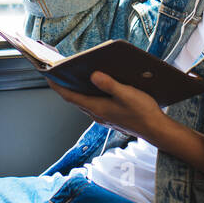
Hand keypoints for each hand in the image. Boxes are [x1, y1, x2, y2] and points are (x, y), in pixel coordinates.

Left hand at [44, 70, 166, 140]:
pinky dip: (89, 94)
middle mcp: (97, 113)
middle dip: (65, 86)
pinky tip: (95, 86)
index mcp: (97, 108)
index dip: (57, 86)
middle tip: (58, 72)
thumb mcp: (127, 94)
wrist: (156, 130)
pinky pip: (93, 104)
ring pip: (84, 102)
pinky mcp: (110, 116)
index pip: (70, 96)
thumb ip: (109, 84)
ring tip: (73, 76)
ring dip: (77, 90)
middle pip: (75, 99)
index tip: (47, 75)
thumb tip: (93, 75)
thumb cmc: (142, 112)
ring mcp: (103, 116)